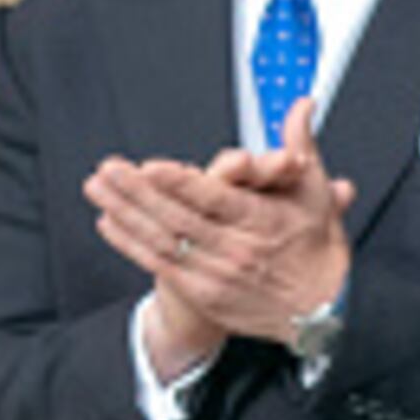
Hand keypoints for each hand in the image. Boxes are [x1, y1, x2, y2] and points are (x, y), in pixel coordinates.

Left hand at [86, 99, 357, 354]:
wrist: (320, 312)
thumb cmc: (316, 250)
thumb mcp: (315, 194)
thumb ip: (300, 146)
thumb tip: (300, 107)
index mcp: (264, 222)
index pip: (217, 200)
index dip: (181, 183)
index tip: (152, 167)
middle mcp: (238, 249)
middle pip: (179, 217)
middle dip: (138, 192)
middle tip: (109, 169)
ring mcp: (217, 274)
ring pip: (162, 240)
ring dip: (125, 213)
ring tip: (99, 188)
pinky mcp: (203, 292)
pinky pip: (160, 264)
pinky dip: (130, 243)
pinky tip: (109, 222)